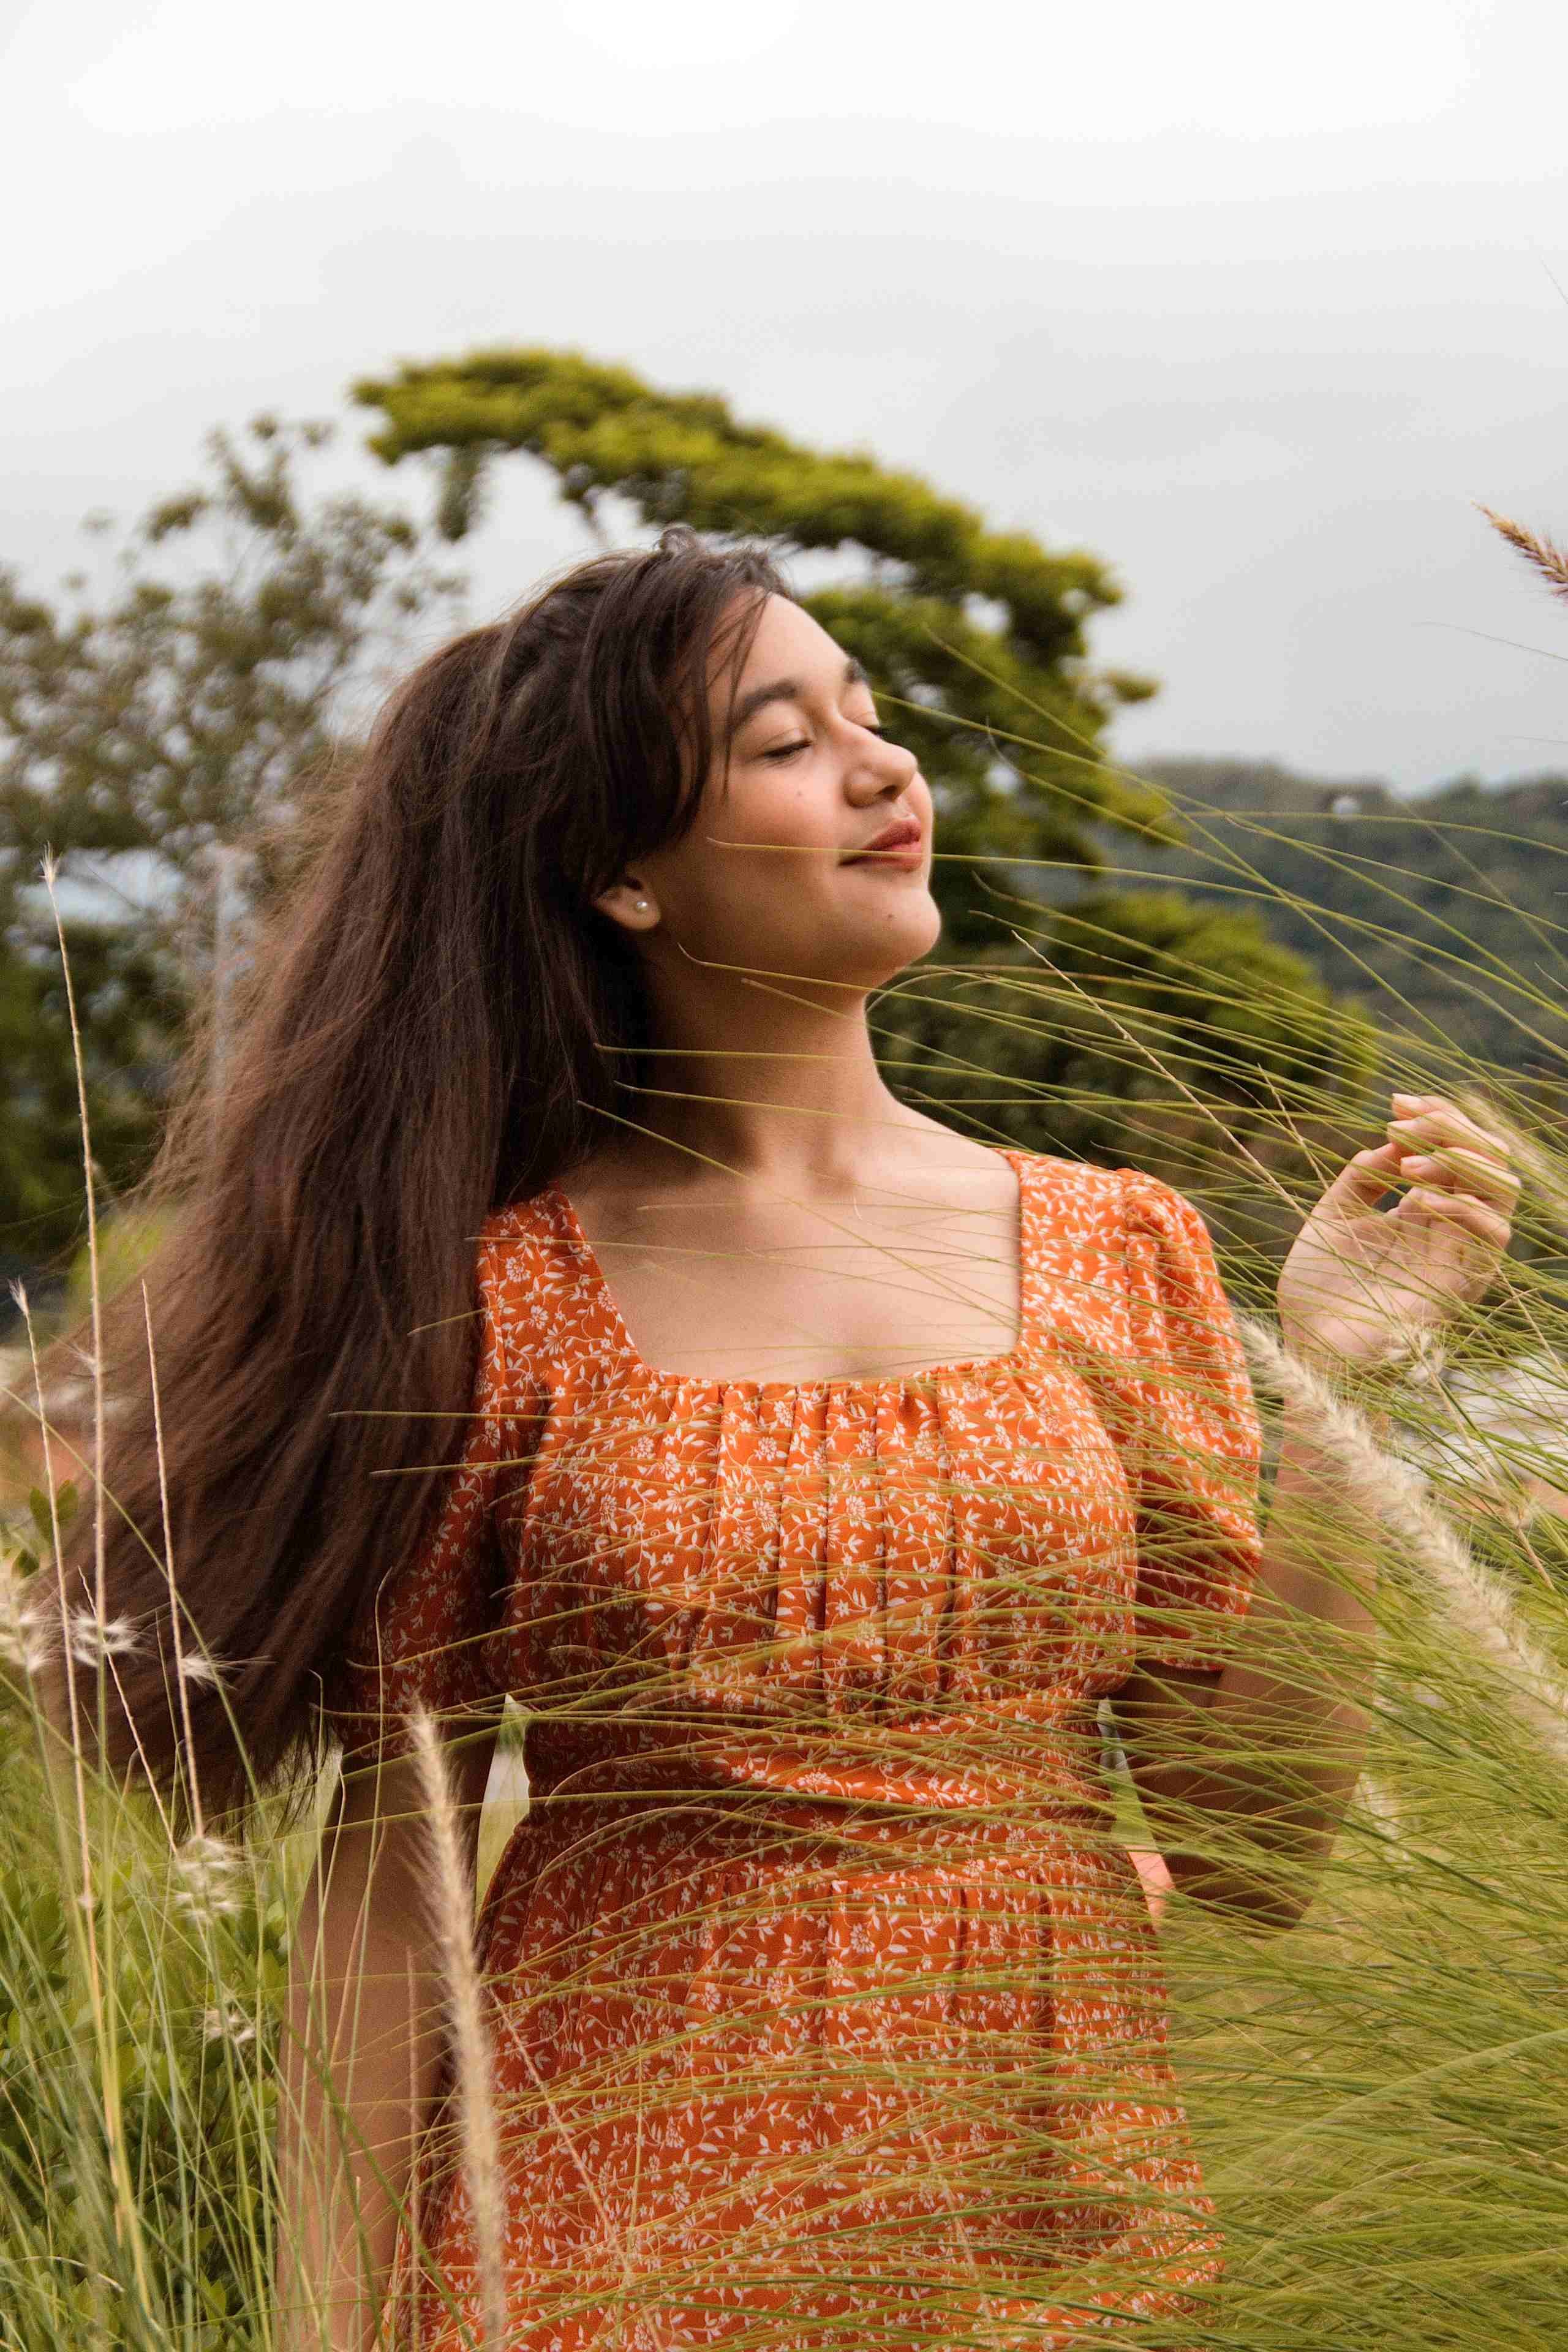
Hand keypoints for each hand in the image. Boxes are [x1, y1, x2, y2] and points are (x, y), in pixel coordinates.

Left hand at [1277, 1094, 1517, 1371]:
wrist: (1309, 1350)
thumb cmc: (1317, 1291)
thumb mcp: (1331, 1218)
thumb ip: (1362, 1178)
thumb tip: (1393, 1139)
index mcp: (1423, 1212)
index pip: (1454, 1150)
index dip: (1435, 1117)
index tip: (1396, 1098)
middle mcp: (1448, 1230)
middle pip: (1486, 1162)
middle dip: (1454, 1129)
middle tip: (1408, 1117)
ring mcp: (1458, 1256)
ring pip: (1502, 1192)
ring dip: (1461, 1165)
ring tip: (1410, 1164)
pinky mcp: (1461, 1286)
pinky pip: (1489, 1237)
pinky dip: (1464, 1207)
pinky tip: (1423, 1198)